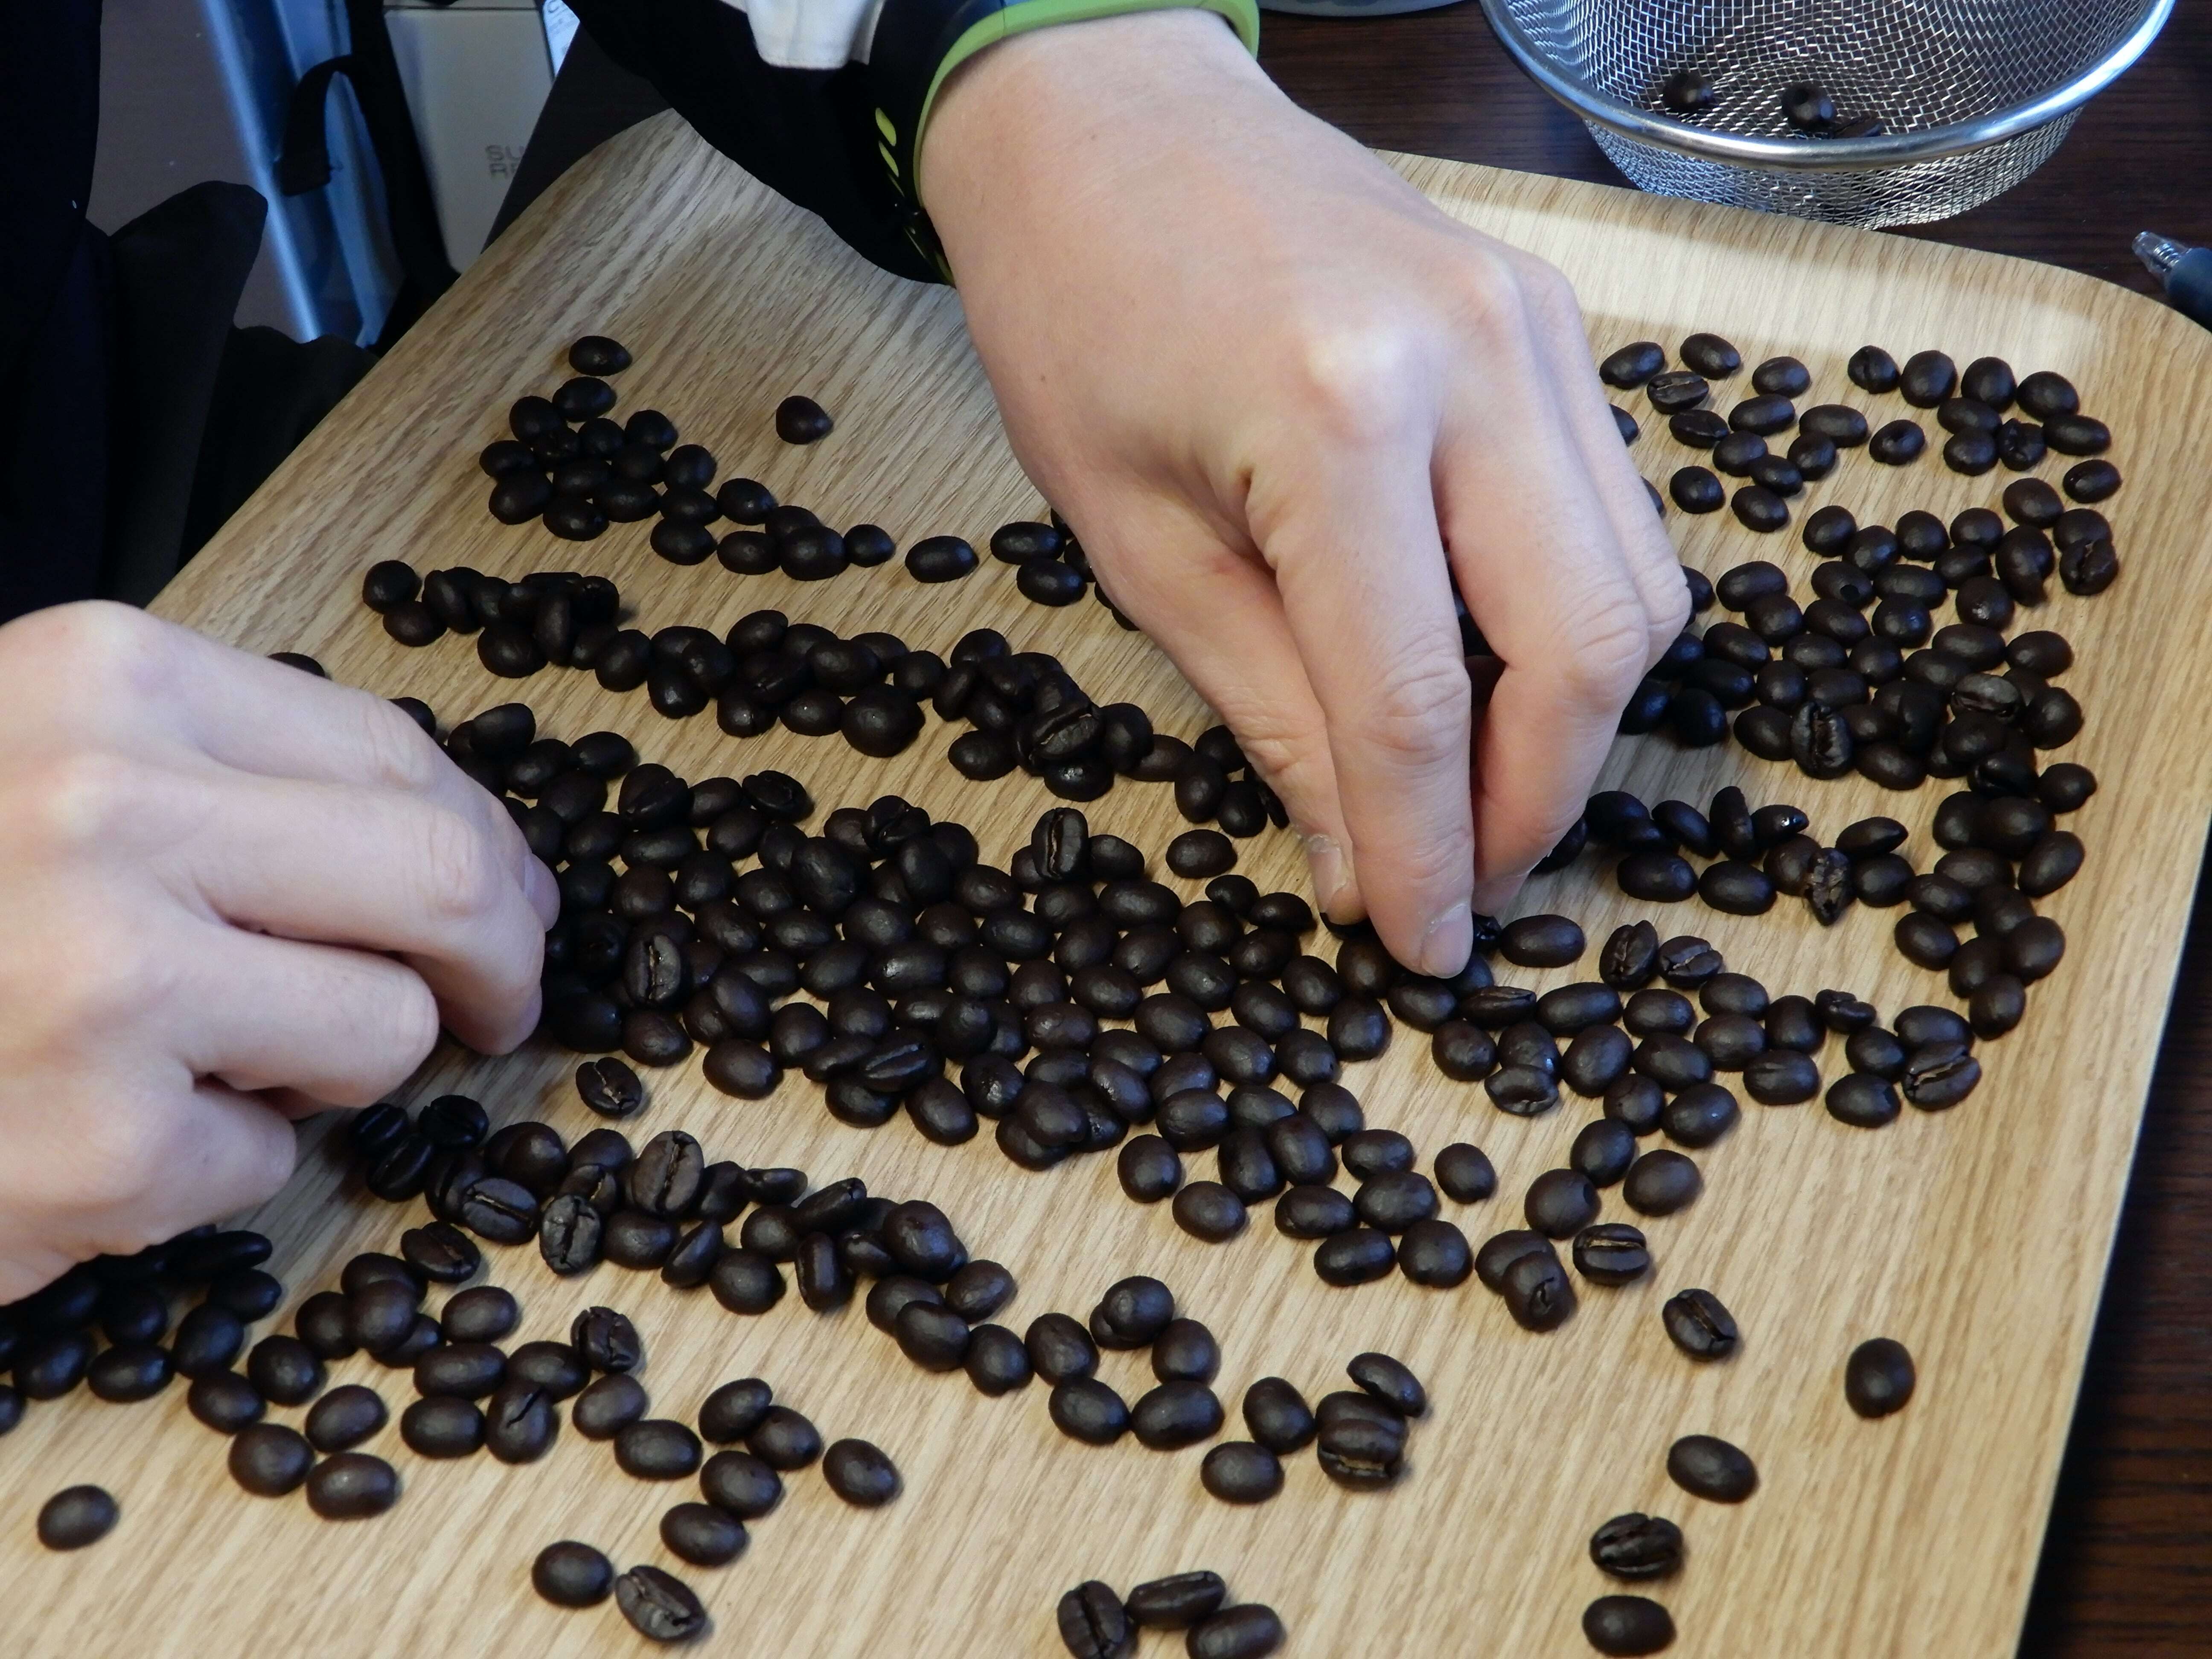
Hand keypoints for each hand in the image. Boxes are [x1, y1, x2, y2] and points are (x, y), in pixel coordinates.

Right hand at [0, 603, 556, 1297]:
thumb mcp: (52, 761)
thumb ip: (238, 781)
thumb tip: (473, 862)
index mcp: (106, 681)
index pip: (401, 758)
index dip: (487, 848)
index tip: (511, 907)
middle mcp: (104, 809)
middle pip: (444, 879)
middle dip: (500, 957)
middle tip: (492, 1005)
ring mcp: (98, 978)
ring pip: (384, 1030)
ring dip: (330, 1068)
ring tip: (201, 1059)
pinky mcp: (92, 1142)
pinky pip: (269, 1159)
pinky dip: (214, 1163)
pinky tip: (99, 1132)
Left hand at [921, 12, 1686, 974]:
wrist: (1109, 122)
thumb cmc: (1079, 316)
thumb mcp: (1139, 547)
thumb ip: (1270, 712)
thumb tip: (1360, 864)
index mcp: (1340, 416)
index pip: (1416, 699)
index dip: (1425, 851)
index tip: (1422, 948)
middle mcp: (1478, 362)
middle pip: (1586, 651)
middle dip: (1534, 802)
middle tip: (1461, 882)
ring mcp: (1538, 332)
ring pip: (1636, 589)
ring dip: (1573, 724)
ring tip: (1474, 797)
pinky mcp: (1555, 325)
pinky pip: (1614, 514)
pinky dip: (1574, 623)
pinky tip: (1493, 673)